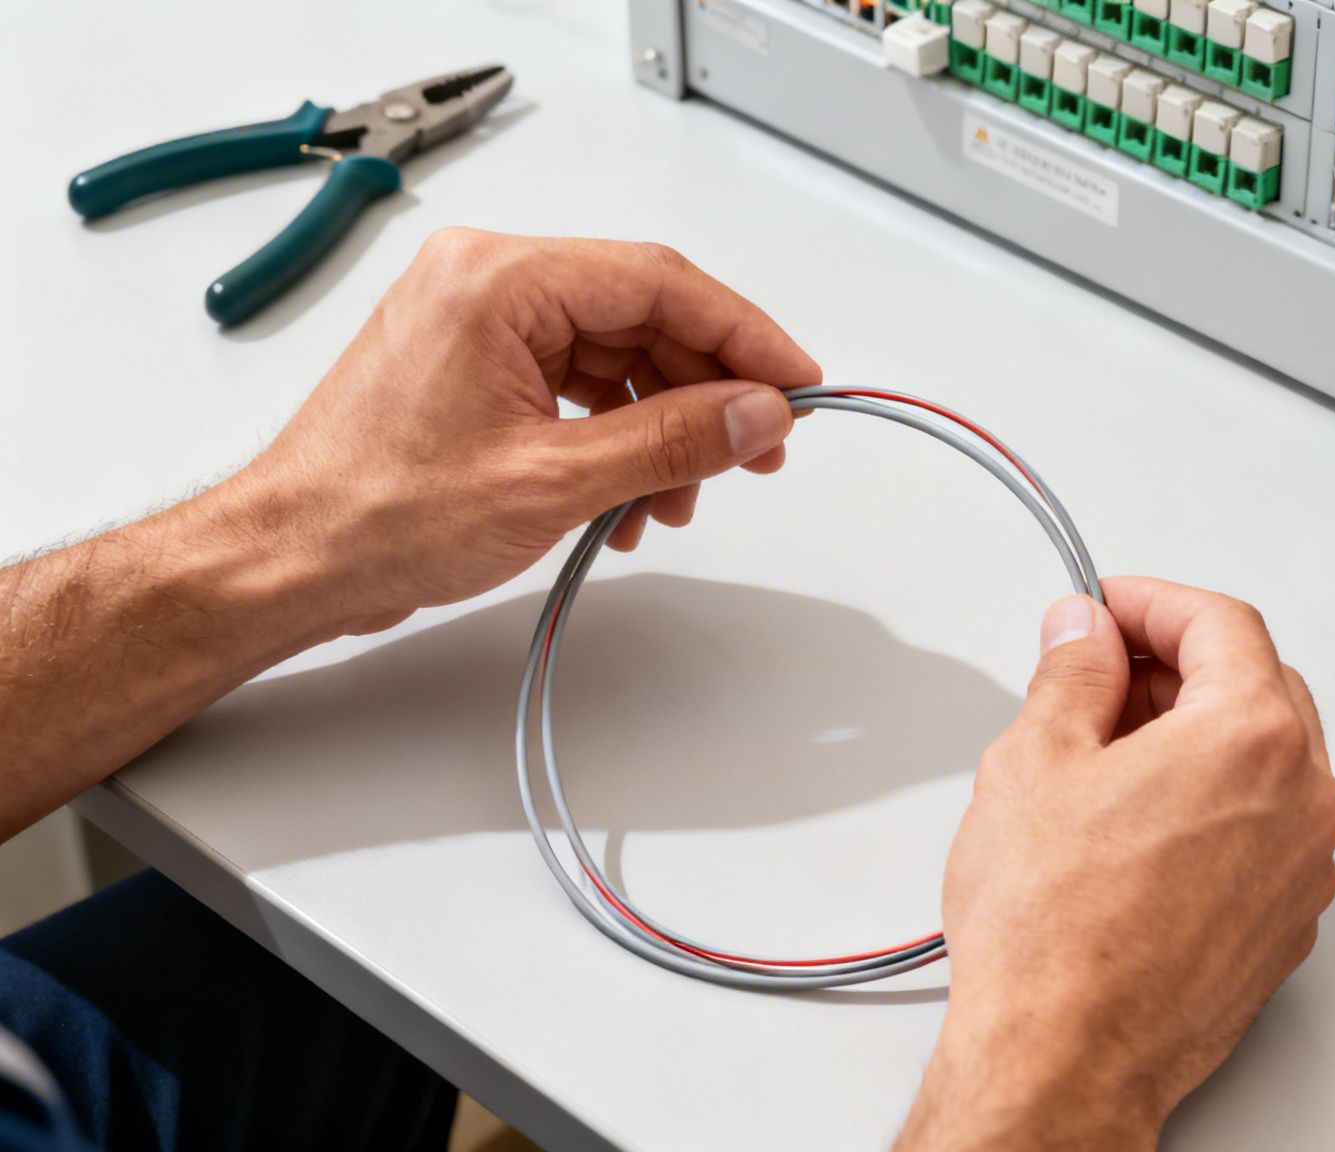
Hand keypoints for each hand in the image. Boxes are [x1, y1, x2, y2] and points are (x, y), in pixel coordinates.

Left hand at [209, 228, 821, 635]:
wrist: (290, 561)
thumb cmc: (377, 514)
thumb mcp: (552, 481)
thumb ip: (671, 439)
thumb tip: (756, 413)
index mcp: (496, 279)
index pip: (658, 281)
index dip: (743, 335)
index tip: (798, 381)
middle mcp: (486, 283)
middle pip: (642, 316)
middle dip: (705, 391)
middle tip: (758, 450)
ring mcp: (479, 324)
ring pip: (615, 356)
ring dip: (661, 429)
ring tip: (677, 498)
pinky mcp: (476, 367)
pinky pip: (577, 384)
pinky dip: (616, 439)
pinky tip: (630, 499)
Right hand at [897, 578, 1334, 1149]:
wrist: (1066, 1056)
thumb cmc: (1053, 932)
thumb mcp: (1034, 759)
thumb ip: (1072, 671)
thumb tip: (1085, 634)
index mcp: (1251, 736)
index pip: (1222, 623)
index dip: (1153, 602)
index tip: (1107, 610)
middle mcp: (1301, 798)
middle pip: (1256, 685)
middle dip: (1177, 666)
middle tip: (1100, 676)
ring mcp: (1302, 867)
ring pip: (1265, 760)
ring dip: (1196, 736)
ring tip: (1106, 759)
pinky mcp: (1285, 923)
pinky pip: (1262, 829)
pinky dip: (1214, 803)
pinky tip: (1138, 826)